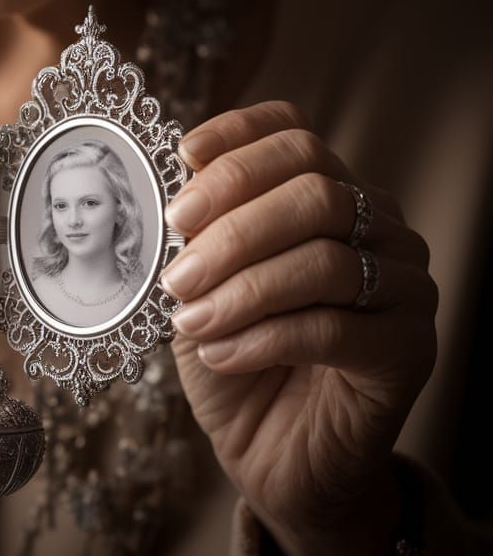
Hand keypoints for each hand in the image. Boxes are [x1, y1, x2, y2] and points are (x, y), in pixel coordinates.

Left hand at [161, 101, 436, 555]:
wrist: (273, 453)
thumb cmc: (234, 352)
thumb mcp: (203, 281)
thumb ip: (199, 232)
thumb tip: (177, 191)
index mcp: (329, 192)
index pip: (295, 135)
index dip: (238, 136)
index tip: (183, 157)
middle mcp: (379, 226)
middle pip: (314, 189)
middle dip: (231, 226)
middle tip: (177, 269)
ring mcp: (404, 285)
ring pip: (322, 259)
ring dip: (240, 289)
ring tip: (189, 318)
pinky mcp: (410, 350)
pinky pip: (332, 328)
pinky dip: (261, 337)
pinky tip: (220, 352)